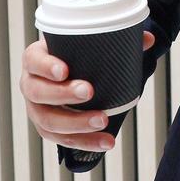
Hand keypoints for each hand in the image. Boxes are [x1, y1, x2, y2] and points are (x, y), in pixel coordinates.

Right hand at [20, 31, 154, 152]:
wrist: (68, 74)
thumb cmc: (75, 56)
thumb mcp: (88, 44)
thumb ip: (119, 38)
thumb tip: (148, 39)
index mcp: (35, 59)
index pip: (33, 60)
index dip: (46, 66)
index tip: (64, 70)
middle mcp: (30, 85)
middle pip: (39, 93)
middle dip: (63, 94)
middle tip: (89, 91)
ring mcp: (37, 110)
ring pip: (48, 122)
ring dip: (76, 123)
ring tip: (103, 120)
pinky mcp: (48, 129)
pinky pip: (62, 140)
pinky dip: (85, 142)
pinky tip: (106, 142)